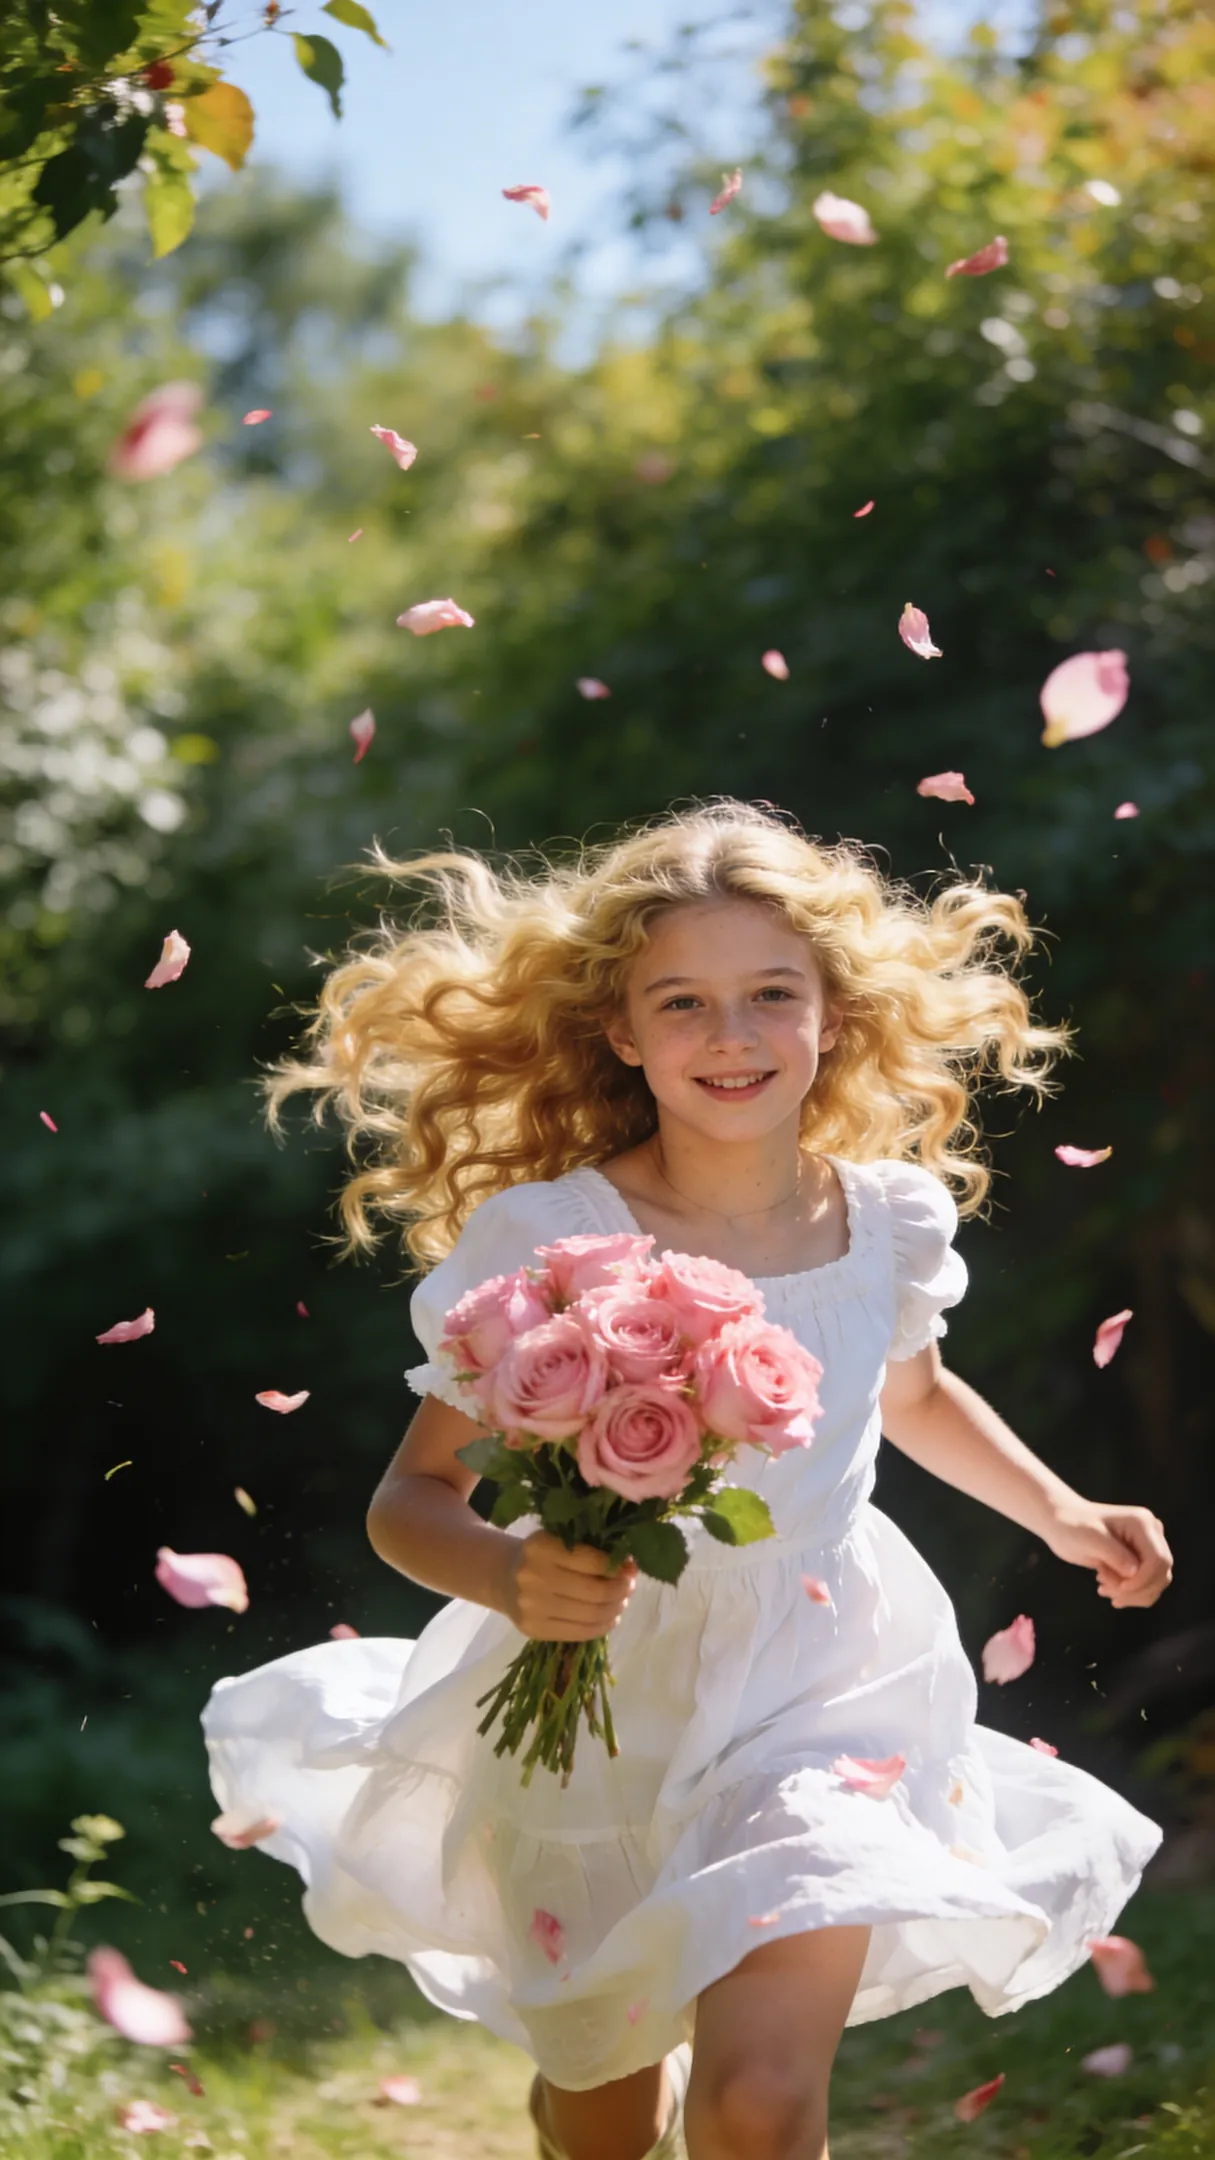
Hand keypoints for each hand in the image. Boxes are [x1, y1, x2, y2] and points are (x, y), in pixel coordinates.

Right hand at [503, 1531, 636, 1642]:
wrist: (503, 1577)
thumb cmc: (542, 1556)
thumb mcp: (560, 1541)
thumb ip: (593, 1551)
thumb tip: (631, 1567)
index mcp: (542, 1546)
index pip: (593, 1562)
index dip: (618, 1568)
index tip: (629, 1567)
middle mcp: (534, 1577)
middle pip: (595, 1592)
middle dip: (620, 1591)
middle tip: (629, 1587)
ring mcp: (532, 1607)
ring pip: (591, 1615)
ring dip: (614, 1609)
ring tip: (620, 1602)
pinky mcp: (534, 1630)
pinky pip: (579, 1633)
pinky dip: (601, 1627)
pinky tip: (609, 1618)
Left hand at [1044, 1500, 1172, 1608]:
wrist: (1062, 1523)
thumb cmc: (1073, 1526)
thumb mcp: (1091, 1539)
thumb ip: (1115, 1555)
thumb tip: (1135, 1572)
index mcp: (1143, 1524)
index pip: (1158, 1560)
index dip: (1143, 1580)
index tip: (1119, 1589)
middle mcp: (1151, 1534)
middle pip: (1161, 1573)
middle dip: (1135, 1589)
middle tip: (1105, 1589)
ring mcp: (1147, 1547)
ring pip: (1156, 1583)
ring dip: (1131, 1594)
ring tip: (1103, 1587)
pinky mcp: (1140, 1559)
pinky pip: (1147, 1585)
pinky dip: (1130, 1594)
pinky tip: (1107, 1588)